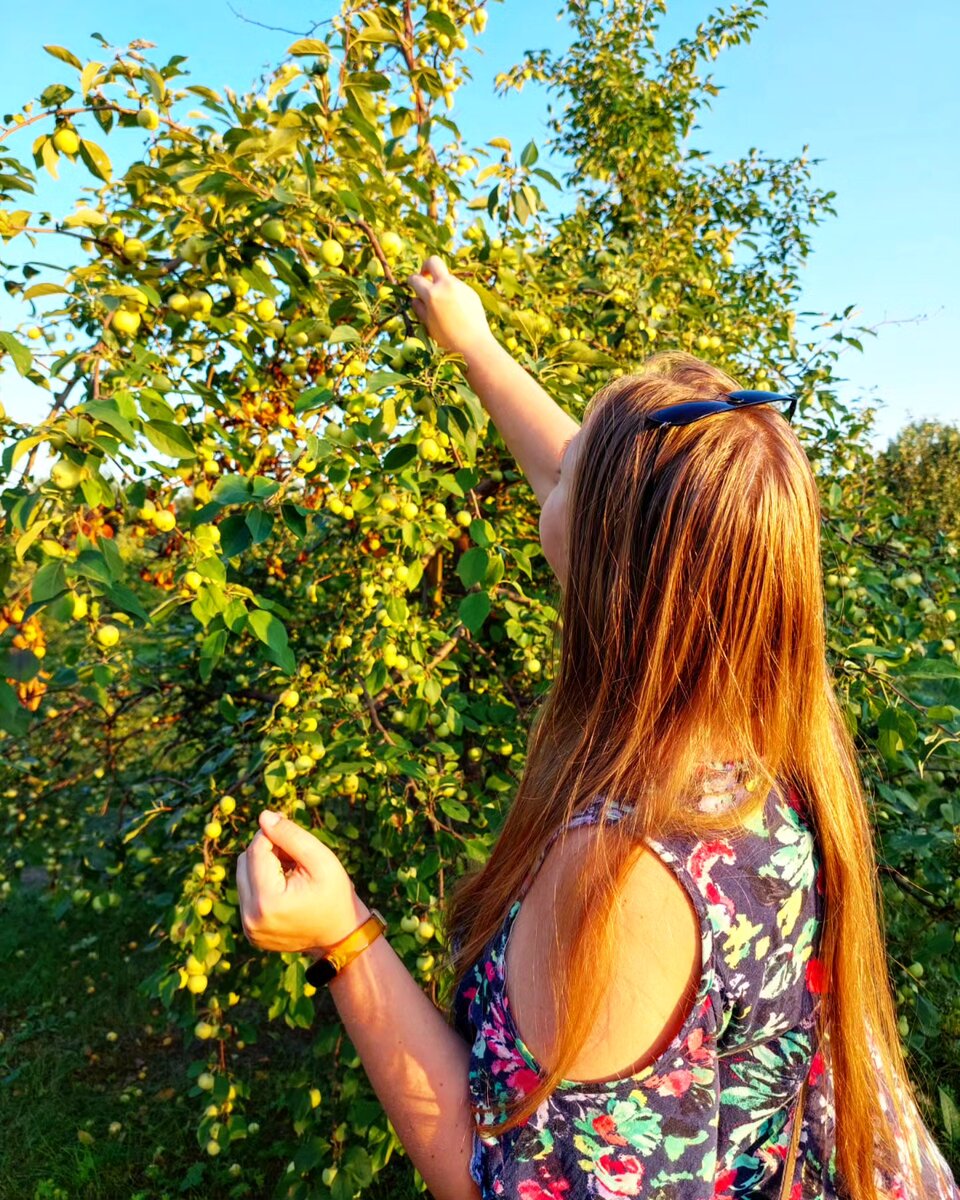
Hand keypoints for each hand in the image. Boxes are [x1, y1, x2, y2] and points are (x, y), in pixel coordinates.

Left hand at [236, 810, 365, 956]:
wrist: (341, 936)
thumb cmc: (335, 895)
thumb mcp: (320, 860)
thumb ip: (290, 835)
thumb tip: (263, 816)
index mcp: (267, 901)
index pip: (256, 850)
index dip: (272, 834)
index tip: (291, 832)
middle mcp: (250, 918)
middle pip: (245, 862)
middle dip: (267, 850)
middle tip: (295, 855)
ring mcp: (248, 928)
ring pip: (243, 876)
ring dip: (264, 866)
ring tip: (291, 871)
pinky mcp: (250, 932)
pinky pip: (248, 894)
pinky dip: (263, 884)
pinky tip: (285, 888)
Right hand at [405, 255, 494, 359]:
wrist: (474, 344)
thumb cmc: (447, 338)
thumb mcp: (428, 325)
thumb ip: (419, 309)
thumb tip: (415, 298)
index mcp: (432, 294)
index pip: (416, 279)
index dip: (411, 281)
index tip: (411, 284)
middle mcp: (447, 285)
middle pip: (433, 261)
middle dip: (426, 266)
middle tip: (425, 277)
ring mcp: (461, 287)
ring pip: (447, 277)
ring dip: (441, 285)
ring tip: (443, 306)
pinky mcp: (471, 292)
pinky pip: (458, 288)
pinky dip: (453, 293)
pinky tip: (456, 310)